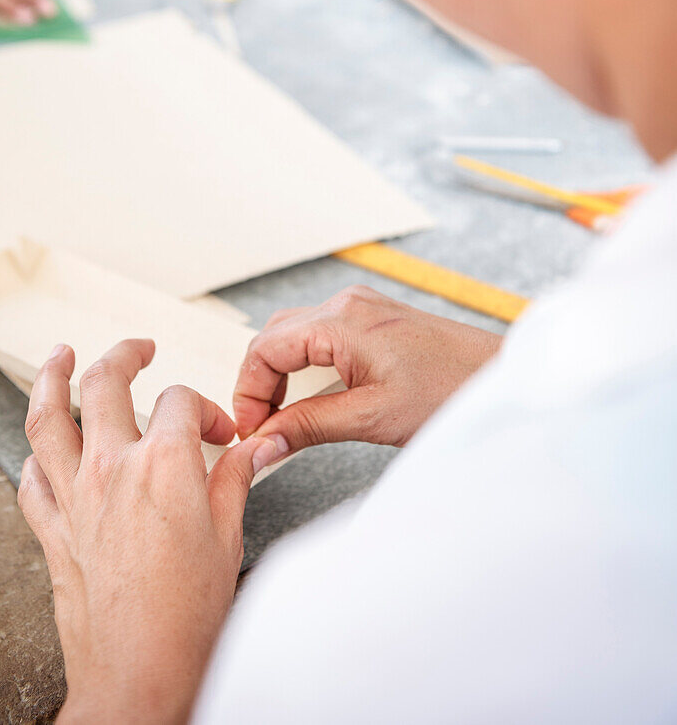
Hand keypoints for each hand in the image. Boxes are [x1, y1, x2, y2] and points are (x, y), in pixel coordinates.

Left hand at [18, 340, 285, 724]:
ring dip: (51, 377)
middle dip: (124, 355)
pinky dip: (36, 457)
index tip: (220, 432)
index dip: (206, 409)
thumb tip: (257, 448)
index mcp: (165, 463)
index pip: (180, 400)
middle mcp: (113, 468)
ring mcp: (76, 497)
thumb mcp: (229, 536)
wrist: (140, 673)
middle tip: (138, 348)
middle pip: (104, 384)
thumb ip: (237, 479)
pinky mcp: (54, 531)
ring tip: (59, 355)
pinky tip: (43, 449)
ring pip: (48, 418)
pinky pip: (32, 480)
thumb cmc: (189, 616)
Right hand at [234, 285, 502, 452]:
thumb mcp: (372, 418)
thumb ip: (310, 426)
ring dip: (279, 372)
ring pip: (294, 332)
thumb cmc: (449, 392)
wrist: (500, 376)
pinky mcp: (374, 317)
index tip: (252, 431)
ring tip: (281, 415)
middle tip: (262, 427)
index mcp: (341, 321)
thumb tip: (264, 442)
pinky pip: (320, 333)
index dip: (248, 391)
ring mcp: (361, 307)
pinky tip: (309, 395)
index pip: (265, 348)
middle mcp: (346, 304)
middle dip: (259, 382)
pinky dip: (303, 362)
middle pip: (274, 336)